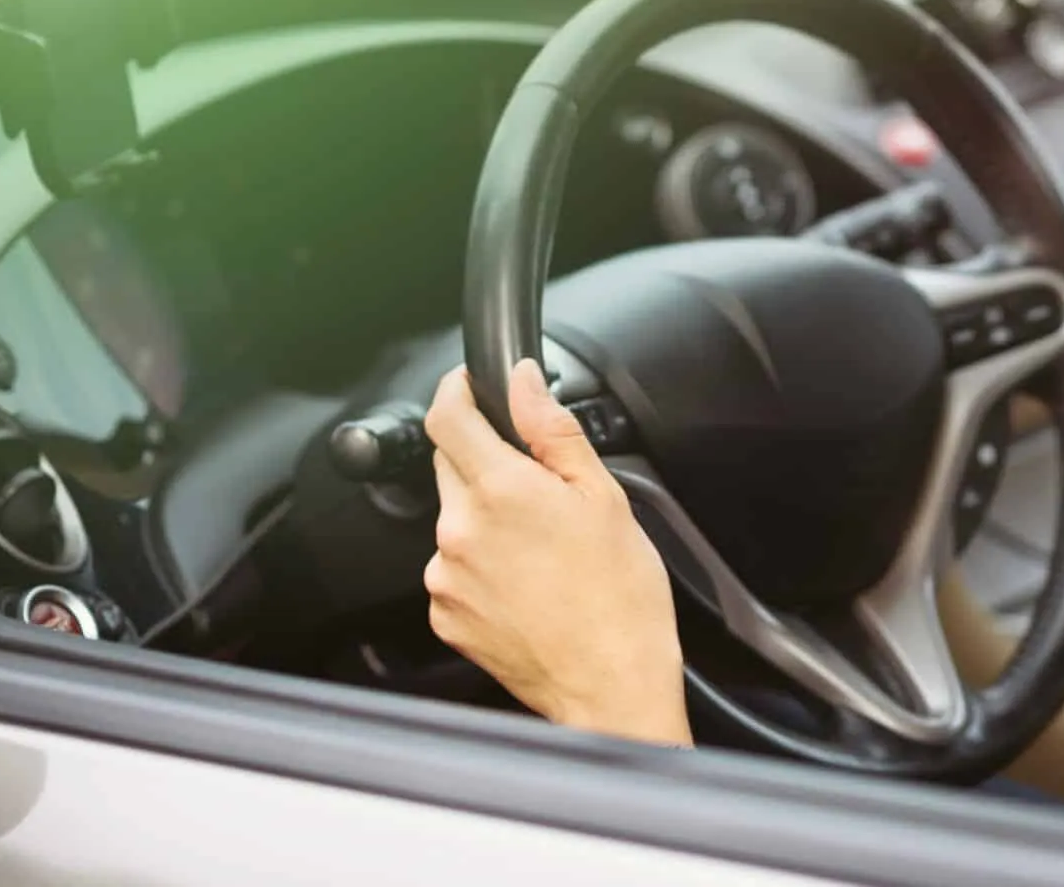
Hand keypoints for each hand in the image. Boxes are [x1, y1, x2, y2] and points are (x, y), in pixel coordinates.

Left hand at [422, 360, 690, 745]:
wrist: (610, 682)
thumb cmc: (620, 595)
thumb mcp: (603, 496)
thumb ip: (553, 430)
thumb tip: (524, 381)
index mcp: (502, 490)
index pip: (446, 417)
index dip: (454, 390)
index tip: (467, 386)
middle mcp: (460, 530)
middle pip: (450, 466)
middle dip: (485, 461)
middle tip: (538, 489)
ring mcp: (446, 576)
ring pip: (454, 520)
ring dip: (484, 519)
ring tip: (541, 550)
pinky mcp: (443, 614)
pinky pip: (453, 569)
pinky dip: (480, 565)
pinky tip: (525, 583)